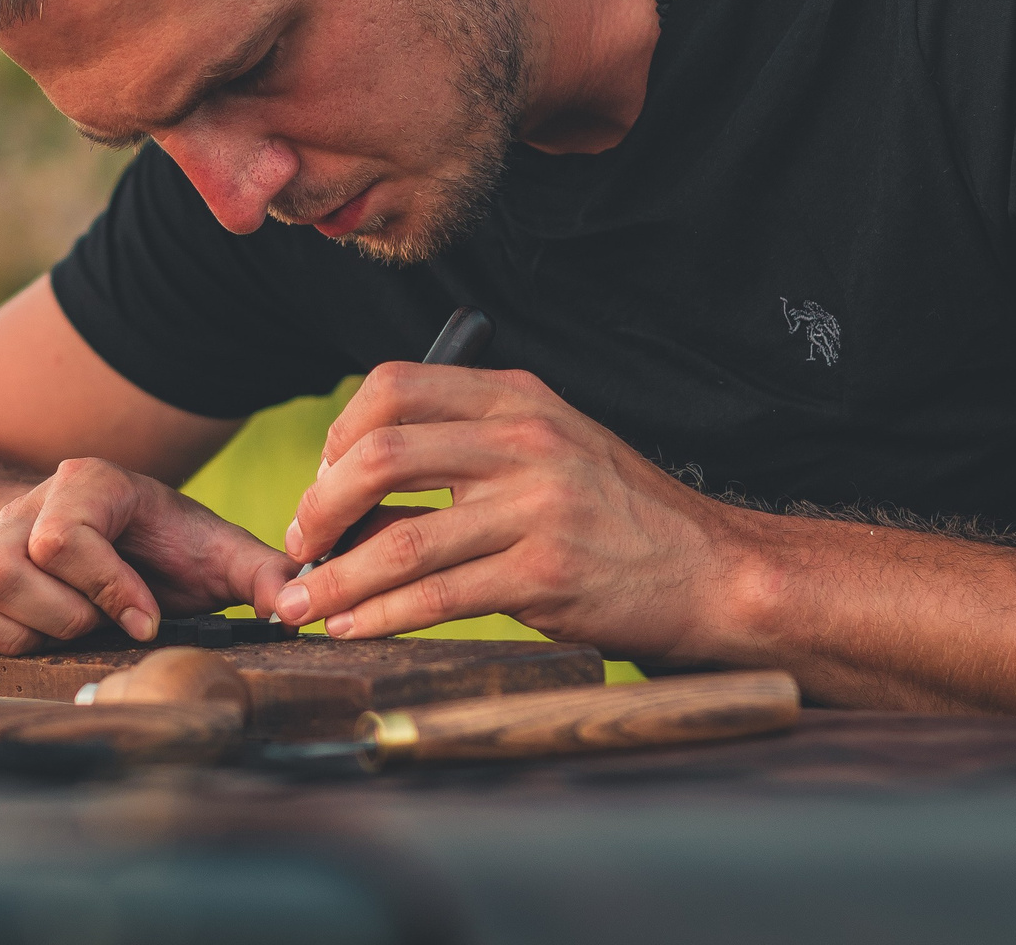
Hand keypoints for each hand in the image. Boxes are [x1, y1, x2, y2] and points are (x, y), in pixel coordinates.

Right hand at [0, 457, 294, 656]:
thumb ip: (260, 573)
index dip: (107, 590)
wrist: (95, 537)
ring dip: (3, 635)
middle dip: (55, 620)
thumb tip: (298, 605)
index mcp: (87, 486)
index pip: (61, 536)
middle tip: (92, 631)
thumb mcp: (215, 552)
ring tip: (51, 642)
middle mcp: (21, 510)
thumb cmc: (163, 549)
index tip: (144, 618)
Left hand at [269, 363, 736, 659]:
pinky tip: (354, 628)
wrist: (713, 571)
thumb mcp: (553, 448)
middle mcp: (525, 441)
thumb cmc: (622, 516)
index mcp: (518, 399)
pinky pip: (437, 597)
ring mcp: (537, 507)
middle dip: (319, 506)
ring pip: (400, 537)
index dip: (338, 434)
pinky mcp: (545, 575)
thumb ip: (470, 447)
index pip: (394, 386)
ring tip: (303, 603)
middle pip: (379, 454)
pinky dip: (381, 615)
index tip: (322, 481)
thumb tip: (357, 486)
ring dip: (336, 578)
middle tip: (301, 544)